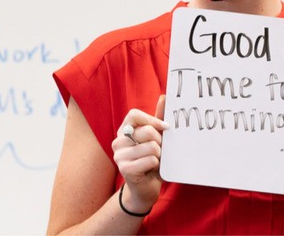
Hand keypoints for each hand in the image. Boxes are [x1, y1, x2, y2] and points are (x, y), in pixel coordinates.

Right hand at [111, 95, 167, 212]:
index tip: (165, 127)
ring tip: (155, 160)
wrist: (147, 186)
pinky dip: (156, 165)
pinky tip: (151, 169)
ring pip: (151, 146)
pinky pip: (150, 160)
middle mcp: (118, 141)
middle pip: (147, 131)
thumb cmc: (152, 157)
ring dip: (159, 155)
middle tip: (159, 150)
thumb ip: (158, 117)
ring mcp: (119, 156)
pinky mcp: (124, 169)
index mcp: (125, 129)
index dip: (152, 119)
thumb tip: (164, 97)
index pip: (134, 115)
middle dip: (160, 141)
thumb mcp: (157, 136)